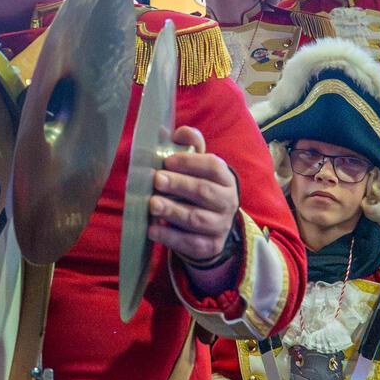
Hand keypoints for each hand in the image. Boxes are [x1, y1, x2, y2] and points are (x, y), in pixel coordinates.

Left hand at [149, 125, 238, 264]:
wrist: (212, 227)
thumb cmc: (199, 189)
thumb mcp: (198, 167)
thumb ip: (190, 147)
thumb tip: (178, 133)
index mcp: (225, 179)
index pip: (213, 167)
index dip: (190, 162)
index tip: (167, 161)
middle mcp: (227, 202)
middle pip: (204, 192)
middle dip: (179, 185)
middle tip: (157, 180)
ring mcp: (219, 226)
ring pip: (196, 219)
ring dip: (173, 211)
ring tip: (152, 205)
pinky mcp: (209, 246)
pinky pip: (190, 243)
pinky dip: (170, 236)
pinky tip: (152, 229)